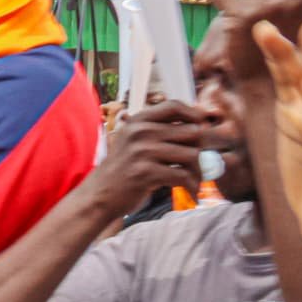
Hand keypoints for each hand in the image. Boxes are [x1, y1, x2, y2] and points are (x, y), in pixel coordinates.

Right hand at [81, 101, 210, 215]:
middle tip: (199, 165)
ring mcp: (142, 152)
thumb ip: (159, 131)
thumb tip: (201, 127)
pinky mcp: (145, 173)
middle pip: (192, 132)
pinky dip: (191, 186)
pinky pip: (183, 176)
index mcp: (138, 121)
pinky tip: (190, 192)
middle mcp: (139, 132)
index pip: (174, 106)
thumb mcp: (134, 142)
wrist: (99, 195)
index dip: (194, 114)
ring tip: (194, 181)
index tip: (201, 128)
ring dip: (198, 172)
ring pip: (192, 155)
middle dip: (201, 150)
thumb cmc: (124, 169)